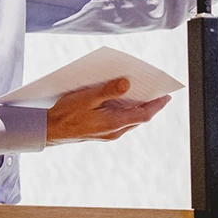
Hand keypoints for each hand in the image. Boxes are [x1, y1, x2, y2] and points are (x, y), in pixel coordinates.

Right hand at [45, 77, 168, 144]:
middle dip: (150, 105)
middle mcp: (114, 131)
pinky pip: (120, 121)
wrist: (50, 131)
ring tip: (142, 93)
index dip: (157, 105)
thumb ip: (108, 91)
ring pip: (130, 120)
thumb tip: (127, 83)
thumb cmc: (66, 113)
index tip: (167, 95)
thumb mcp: (87, 98)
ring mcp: (108, 134)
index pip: (144, 114)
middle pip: (139, 117)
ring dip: (137, 108)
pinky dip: (126, 111)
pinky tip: (122, 101)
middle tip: (157, 92)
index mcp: (114, 123)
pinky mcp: (101, 133)